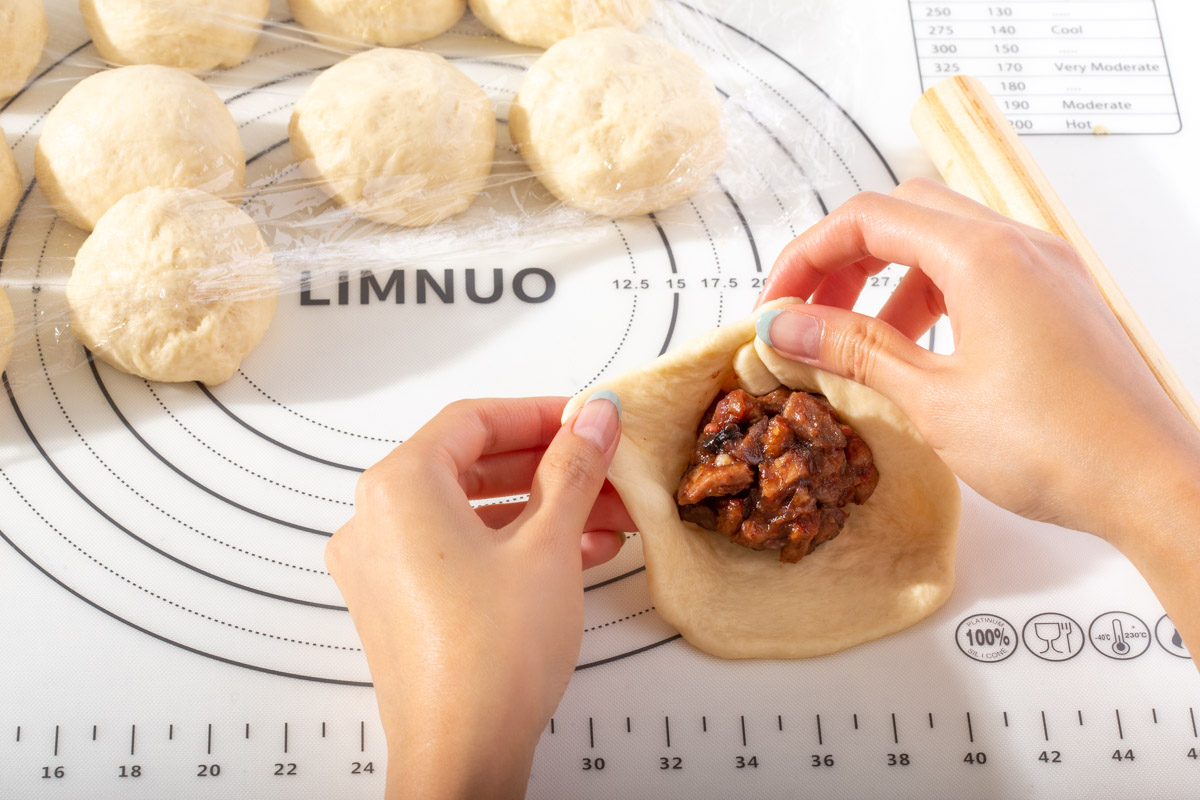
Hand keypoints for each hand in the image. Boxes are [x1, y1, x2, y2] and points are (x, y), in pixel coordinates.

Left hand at [325, 395, 627, 798]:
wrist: (462, 755)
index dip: (539, 413)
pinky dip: (514, 546)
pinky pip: (461, 552)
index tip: (586, 418)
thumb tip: (594, 416)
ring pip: (472, 513)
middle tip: (604, 465)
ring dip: (542, 510)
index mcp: (398, 487)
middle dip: (550, 467)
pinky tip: (577, 553)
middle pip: (472, 465)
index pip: (473, 420)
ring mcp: (384, 566)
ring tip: (608, 515)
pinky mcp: (400, 604)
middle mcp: (376, 521)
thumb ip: (574, 466)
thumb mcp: (548, 543)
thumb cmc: (490, 657)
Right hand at [756, 179, 1199, 665]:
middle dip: (843, 259)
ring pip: (941, 241)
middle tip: (807, 314)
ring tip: (854, 341)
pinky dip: (930, 296)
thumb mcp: (932, 396)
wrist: (1153, 484)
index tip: (775, 303)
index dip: (806, 256)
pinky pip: (978, 272)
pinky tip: (915, 350)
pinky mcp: (1058, 298)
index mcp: (983, 254)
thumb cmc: (1058, 445)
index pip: (868, 218)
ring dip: (885, 280)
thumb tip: (786, 324)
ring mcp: (1044, 268)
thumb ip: (853, 349)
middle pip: (903, 215)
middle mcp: (1018, 244)